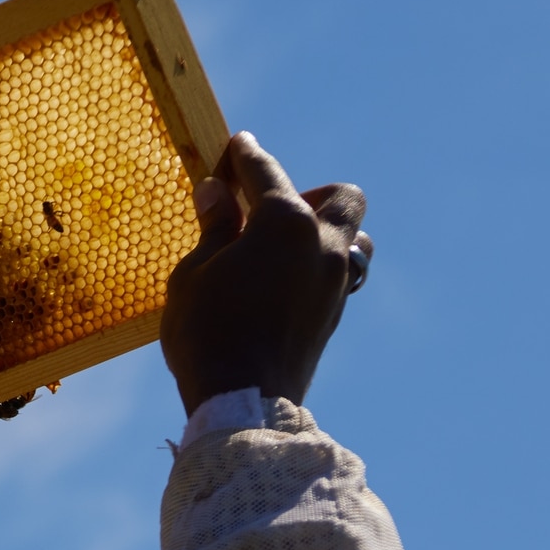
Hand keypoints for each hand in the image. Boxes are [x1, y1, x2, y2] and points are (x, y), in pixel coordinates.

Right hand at [158, 132, 371, 416]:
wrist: (243, 404)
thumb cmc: (208, 333)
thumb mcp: (195, 274)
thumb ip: (214, 228)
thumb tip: (218, 193)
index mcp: (285, 222)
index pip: (265, 172)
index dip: (245, 156)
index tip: (236, 145)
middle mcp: (323, 244)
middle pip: (341, 196)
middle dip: (310, 191)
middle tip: (269, 208)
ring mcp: (337, 281)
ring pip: (355, 236)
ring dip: (328, 230)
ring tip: (286, 246)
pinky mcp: (336, 314)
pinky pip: (342, 273)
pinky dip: (319, 265)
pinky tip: (285, 280)